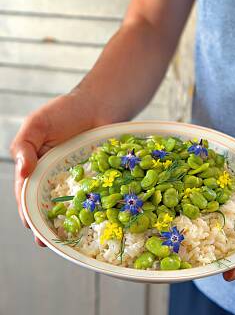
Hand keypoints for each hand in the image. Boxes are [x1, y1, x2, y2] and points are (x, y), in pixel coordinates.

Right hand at [10, 90, 98, 245]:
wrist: (98, 104)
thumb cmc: (64, 111)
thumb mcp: (37, 125)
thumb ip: (24, 147)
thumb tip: (23, 172)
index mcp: (35, 165)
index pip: (26, 192)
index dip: (27, 209)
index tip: (31, 226)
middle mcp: (54, 175)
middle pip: (45, 203)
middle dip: (44, 223)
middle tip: (47, 242)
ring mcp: (75, 178)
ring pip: (68, 204)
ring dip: (66, 222)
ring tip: (66, 240)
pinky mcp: (95, 177)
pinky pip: (91, 195)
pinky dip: (89, 209)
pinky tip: (92, 220)